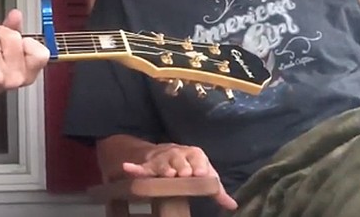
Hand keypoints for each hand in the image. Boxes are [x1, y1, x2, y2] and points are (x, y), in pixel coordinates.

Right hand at [123, 143, 237, 210]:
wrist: (168, 153)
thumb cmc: (190, 167)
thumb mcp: (205, 175)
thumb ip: (217, 190)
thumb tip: (232, 206)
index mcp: (193, 154)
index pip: (197, 157)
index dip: (199, 165)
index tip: (200, 173)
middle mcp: (177, 154)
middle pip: (178, 158)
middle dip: (181, 166)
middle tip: (183, 174)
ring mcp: (161, 159)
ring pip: (162, 162)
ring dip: (163, 167)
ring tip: (167, 174)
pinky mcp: (148, 166)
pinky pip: (141, 167)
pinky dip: (134, 168)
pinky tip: (127, 168)